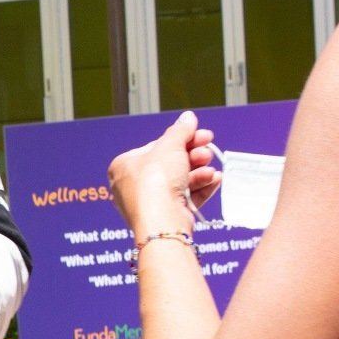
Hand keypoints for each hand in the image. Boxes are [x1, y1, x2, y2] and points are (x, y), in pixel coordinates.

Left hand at [108, 111, 220, 238]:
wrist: (162, 220)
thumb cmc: (155, 181)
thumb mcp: (170, 146)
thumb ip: (180, 130)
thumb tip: (188, 118)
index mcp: (125, 165)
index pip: (157, 147)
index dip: (181, 140)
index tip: (200, 134)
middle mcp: (133, 186)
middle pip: (170, 165)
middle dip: (193, 156)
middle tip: (208, 150)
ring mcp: (150, 203)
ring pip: (179, 182)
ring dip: (199, 173)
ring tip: (211, 169)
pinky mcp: (165, 217)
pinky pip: (184, 199)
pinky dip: (200, 189)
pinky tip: (214, 180)